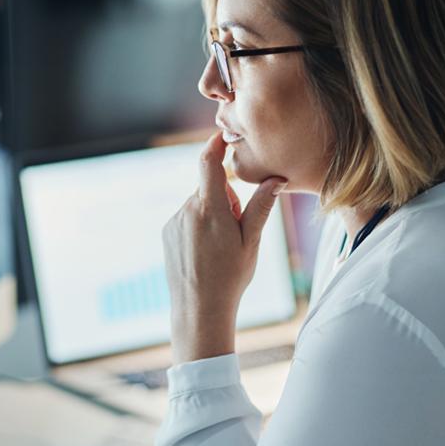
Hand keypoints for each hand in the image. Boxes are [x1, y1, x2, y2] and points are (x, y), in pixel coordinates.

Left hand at [162, 132, 286, 363]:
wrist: (198, 309)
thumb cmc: (230, 277)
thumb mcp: (252, 241)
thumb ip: (261, 206)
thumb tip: (276, 179)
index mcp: (210, 209)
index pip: (208, 163)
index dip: (215, 145)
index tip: (223, 137)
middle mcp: (187, 210)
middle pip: (209, 188)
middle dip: (225, 199)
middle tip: (235, 231)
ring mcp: (174, 222)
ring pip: (198, 205)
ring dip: (211, 215)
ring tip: (219, 248)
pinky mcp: (167, 233)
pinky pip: (186, 219)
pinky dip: (198, 227)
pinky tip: (204, 254)